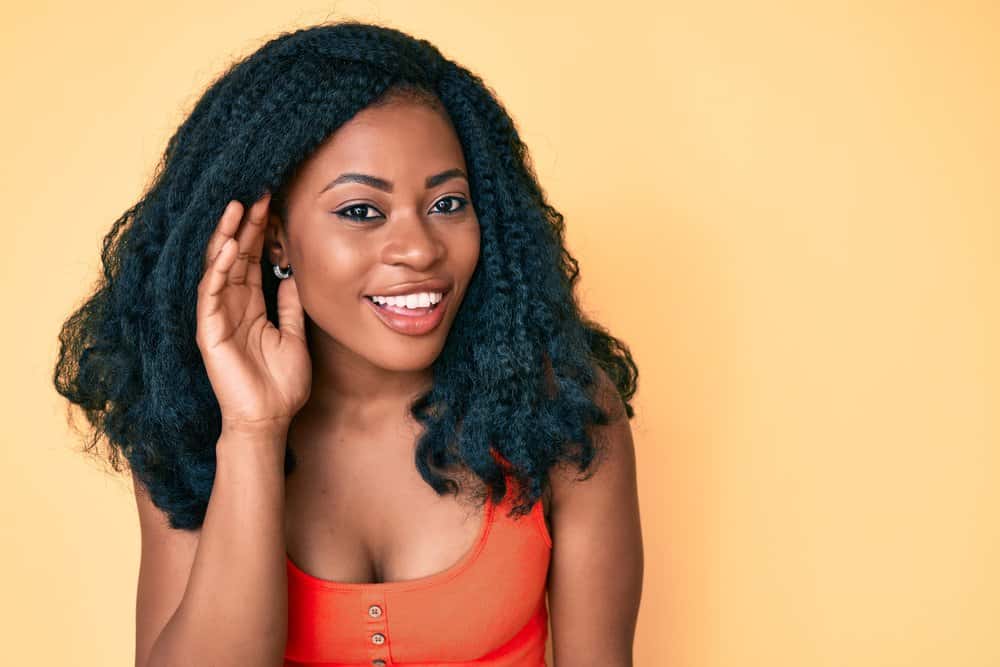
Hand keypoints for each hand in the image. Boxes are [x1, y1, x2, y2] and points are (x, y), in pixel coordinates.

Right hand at [195, 192, 311, 432]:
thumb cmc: (281, 385)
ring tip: (235, 206)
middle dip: (243, 225)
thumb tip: (293, 276)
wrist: (269, 419)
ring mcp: (218, 317)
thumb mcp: (294, 337)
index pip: (251, 261)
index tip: (270, 204)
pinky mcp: (209, 331)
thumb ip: (290, 306)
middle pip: (234, 257)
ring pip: (218, 268)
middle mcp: (232, 307)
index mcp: (252, 307)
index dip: (258, 233)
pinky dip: (217, 269)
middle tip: (254, 192)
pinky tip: (226, 247)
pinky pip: (210, 294)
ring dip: (225, 237)